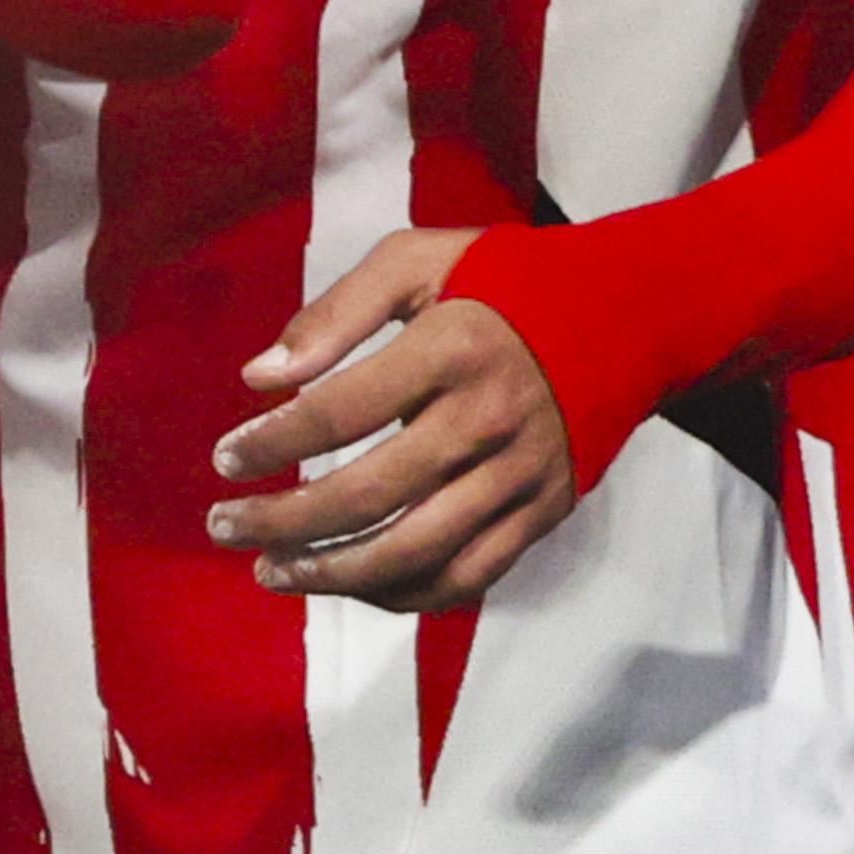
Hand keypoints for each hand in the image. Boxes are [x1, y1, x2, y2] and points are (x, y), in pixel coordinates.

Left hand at [201, 226, 579, 611]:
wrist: (629, 316)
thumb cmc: (506, 282)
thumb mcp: (420, 260)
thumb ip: (336, 312)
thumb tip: (259, 376)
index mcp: (453, 347)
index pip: (341, 410)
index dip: (272, 442)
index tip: (224, 457)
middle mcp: (488, 419)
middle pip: (369, 493)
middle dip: (283, 521)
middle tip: (224, 526)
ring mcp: (520, 476)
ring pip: (414, 552)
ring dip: (331, 574)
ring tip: (272, 570)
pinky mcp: (542, 514)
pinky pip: (465, 577)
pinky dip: (400, 593)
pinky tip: (349, 583)